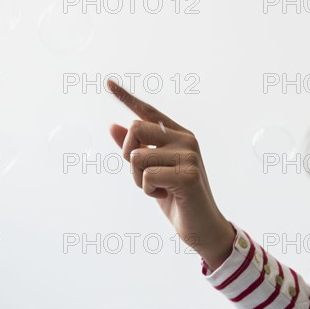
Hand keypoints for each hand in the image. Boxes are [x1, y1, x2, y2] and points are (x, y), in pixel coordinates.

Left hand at [107, 79, 235, 269]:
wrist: (201, 226)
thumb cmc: (176, 198)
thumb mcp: (150, 171)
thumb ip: (135, 149)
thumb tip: (113, 125)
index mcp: (178, 135)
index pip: (148, 111)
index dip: (126, 97)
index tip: (108, 82)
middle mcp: (186, 139)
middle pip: (136, 128)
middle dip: (129, 155)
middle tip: (144, 176)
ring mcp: (189, 154)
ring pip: (137, 157)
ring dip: (139, 179)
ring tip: (159, 188)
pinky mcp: (188, 173)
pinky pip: (147, 175)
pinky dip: (149, 190)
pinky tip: (167, 195)